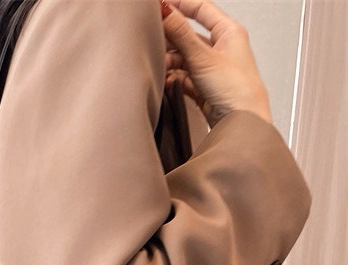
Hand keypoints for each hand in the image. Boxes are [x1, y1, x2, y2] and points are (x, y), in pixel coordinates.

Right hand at [160, 0, 273, 127]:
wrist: (241, 122)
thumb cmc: (237, 89)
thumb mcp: (203, 57)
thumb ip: (181, 34)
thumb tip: (166, 11)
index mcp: (229, 32)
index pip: (202, 9)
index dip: (181, 5)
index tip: (161, 5)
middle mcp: (222, 48)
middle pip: (189, 35)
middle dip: (171, 40)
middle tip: (155, 42)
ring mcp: (212, 68)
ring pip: (184, 58)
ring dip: (171, 62)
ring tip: (162, 68)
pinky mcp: (204, 87)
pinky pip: (184, 76)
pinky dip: (174, 78)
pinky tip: (168, 81)